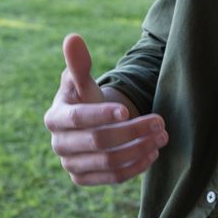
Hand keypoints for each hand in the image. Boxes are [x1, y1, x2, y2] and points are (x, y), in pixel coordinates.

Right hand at [44, 34, 167, 185]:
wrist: (91, 124)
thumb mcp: (84, 81)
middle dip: (132, 131)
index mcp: (55, 118)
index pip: (79, 119)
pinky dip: (136, 167)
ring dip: (139, 149)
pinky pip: (112, 178)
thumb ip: (79, 63)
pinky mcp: (84, 179)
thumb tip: (72, 38)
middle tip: (160, 121)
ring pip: (108, 162)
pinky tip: (153, 153)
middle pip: (98, 141)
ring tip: (162, 136)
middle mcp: (59, 145)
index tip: (128, 109)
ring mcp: (71, 165)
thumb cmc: (87, 98)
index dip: (103, 115)